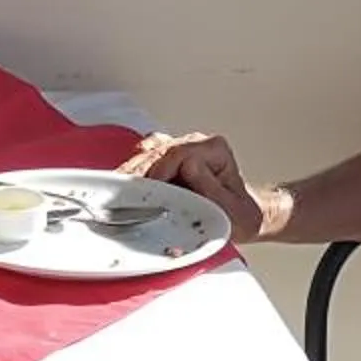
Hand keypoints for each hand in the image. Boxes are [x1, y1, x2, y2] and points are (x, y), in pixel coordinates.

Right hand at [119, 131, 283, 241]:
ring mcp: (182, 147)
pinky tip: (124, 182)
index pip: (180, 154)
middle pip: (160, 150)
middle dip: (141, 171)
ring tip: (118, 187)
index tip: (151, 192)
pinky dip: (134, 167)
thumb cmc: (239, 215)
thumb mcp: (231, 208)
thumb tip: (189, 166)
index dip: (162, 172)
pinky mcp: (170, 156)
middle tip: (123, 191)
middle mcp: (197, 143)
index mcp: (214, 150)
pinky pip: (147, 154)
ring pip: (150, 150)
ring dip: (133, 169)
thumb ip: (211, 188)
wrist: (242, 217)